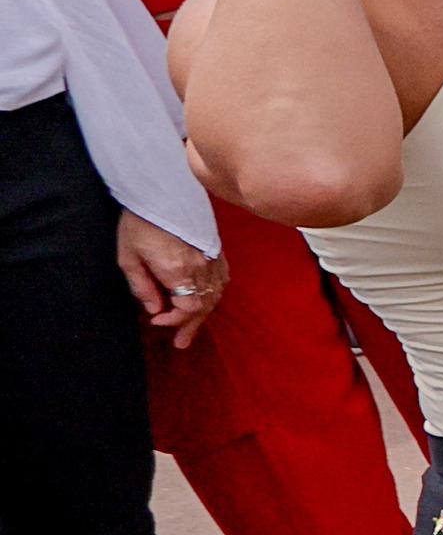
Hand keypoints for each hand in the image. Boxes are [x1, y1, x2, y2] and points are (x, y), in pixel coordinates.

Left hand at [115, 212, 222, 347]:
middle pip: (204, 305)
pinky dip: (215, 293)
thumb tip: (154, 308)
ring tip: (193, 327)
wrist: (159, 191)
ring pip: (215, 294)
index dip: (175, 320)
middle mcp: (201, 267)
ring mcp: (212, 257)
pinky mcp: (216, 249)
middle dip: (191, 326)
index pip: (188, 308)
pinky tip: (207, 299)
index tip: (157, 320)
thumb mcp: (128, 257)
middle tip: (181, 342)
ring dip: (204, 313)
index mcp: (178, 270)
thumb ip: (142, 286)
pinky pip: (222, 279)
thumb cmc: (140, 223)